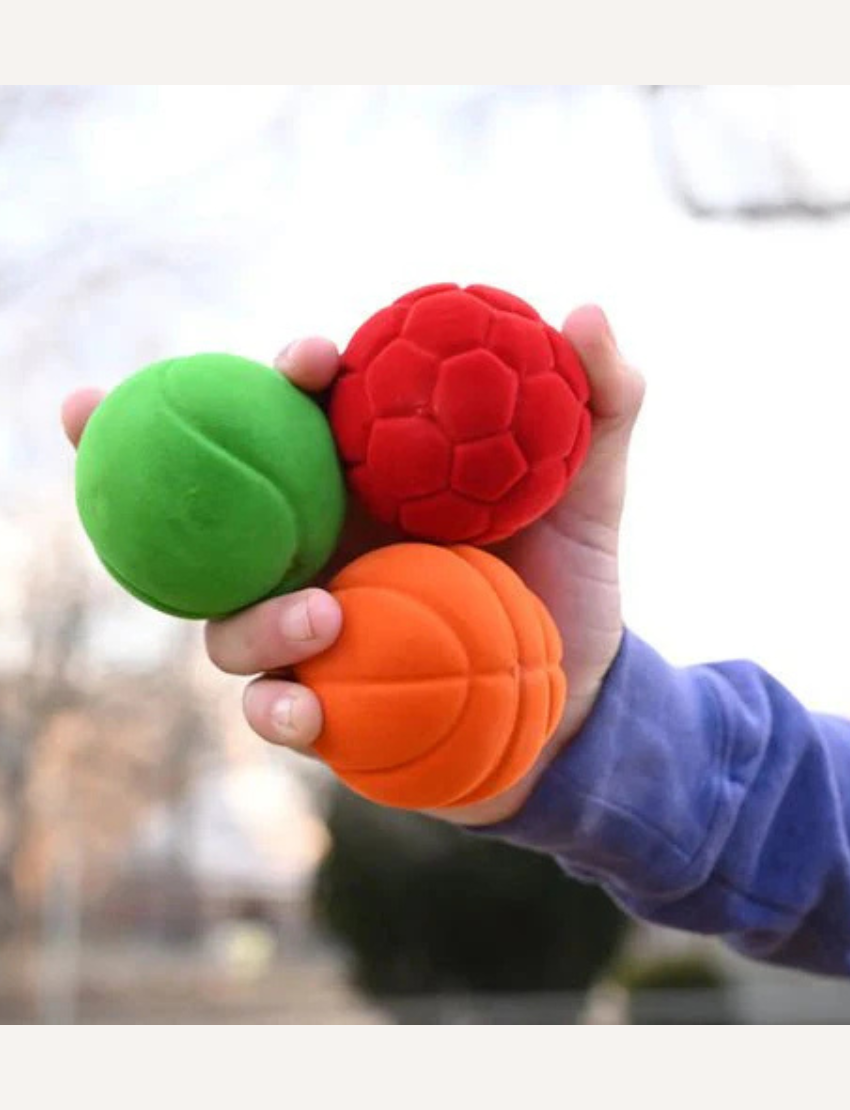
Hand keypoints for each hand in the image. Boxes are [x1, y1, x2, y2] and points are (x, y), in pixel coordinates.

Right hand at [61, 314, 644, 825]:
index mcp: (365, 486)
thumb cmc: (569, 581)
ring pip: (227, 615)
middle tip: (92, 408)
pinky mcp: (321, 703)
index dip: (285, 374)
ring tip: (324, 612)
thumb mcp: (592, 491)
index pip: (301, 418)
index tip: (309, 359)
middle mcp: (317, 549)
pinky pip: (274, 707)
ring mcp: (309, 628)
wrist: (576, 698)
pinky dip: (277, 708)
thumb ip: (598, 406)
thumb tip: (588, 311)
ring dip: (252, 611)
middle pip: (213, 504)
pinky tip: (303, 709)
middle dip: (140, 454)